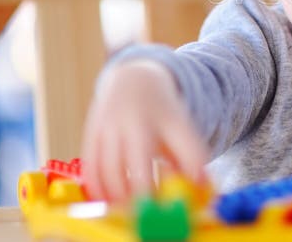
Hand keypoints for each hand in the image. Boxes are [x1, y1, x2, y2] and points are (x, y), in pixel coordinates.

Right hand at [81, 60, 208, 202]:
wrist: (134, 80)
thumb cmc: (162, 111)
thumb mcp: (182, 127)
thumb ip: (193, 156)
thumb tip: (202, 186)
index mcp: (153, 120)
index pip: (154, 158)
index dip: (153, 185)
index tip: (163, 206)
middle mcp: (126, 122)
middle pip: (124, 167)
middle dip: (134, 195)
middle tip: (146, 212)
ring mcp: (104, 128)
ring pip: (104, 171)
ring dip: (116, 196)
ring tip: (131, 207)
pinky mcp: (89, 135)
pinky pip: (90, 168)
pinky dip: (99, 189)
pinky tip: (112, 199)